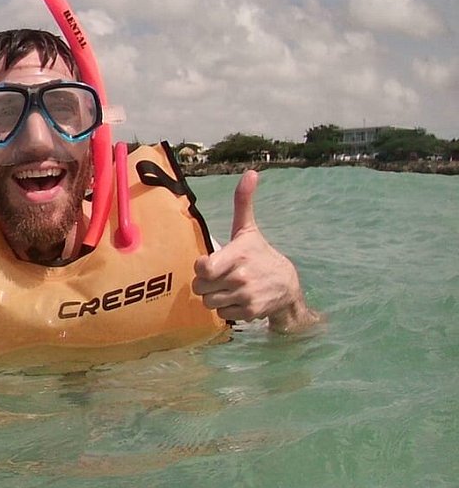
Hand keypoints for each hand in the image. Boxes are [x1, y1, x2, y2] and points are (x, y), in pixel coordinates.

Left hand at [192, 171, 318, 331]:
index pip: (202, 268)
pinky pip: (221, 314)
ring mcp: (246, 296)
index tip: (209, 264)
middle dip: (206, 283)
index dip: (201, 268)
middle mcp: (241, 277)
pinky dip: (225, 309)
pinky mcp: (249, 312)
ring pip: (208, 302)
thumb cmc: (259, 254)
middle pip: (200, 287)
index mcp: (237, 255)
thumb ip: (243, 202)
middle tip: (219, 277)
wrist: (287, 284)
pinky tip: (236, 299)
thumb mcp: (248, 229)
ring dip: (214, 296)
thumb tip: (251, 173)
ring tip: (227, 287)